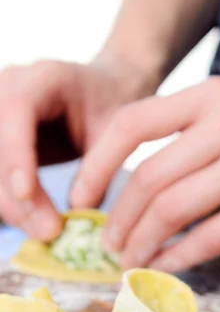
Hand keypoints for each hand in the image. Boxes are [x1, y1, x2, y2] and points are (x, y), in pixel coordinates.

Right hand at [0, 56, 157, 239]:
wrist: (103, 92)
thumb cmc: (112, 108)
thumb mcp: (118, 130)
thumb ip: (100, 164)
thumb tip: (78, 212)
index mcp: (44, 77)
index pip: (16, 109)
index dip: (17, 152)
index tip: (26, 192)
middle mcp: (10, 87)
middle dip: (17, 193)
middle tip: (48, 232)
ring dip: (13, 204)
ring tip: (45, 234)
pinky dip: (12, 202)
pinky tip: (34, 223)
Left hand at [71, 75, 219, 272]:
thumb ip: (191, 133)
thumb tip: (139, 181)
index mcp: (211, 95)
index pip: (130, 123)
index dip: (95, 165)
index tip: (82, 198)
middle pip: (148, 178)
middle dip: (119, 219)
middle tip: (110, 244)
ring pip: (174, 209)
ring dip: (143, 242)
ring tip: (132, 259)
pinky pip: (213, 236)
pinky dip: (181, 256)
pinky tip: (168, 265)